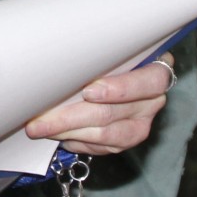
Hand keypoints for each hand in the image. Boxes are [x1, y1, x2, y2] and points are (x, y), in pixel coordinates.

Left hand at [20, 53, 174, 155]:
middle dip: (70, 117)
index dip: (119, 89)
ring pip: (103, 134)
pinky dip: (75, 141)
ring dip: (67, 132)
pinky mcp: (126, 141)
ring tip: (42, 128)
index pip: (148, 83)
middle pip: (111, 113)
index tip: (88, 92)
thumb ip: (99, 54)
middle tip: (42, 120)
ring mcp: (139, 124)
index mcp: (155, 72)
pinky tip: (58, 136)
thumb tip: (60, 57)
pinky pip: (99, 147)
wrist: (119, 77)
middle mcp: (151, 101)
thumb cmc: (110, 57)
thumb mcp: (113, 50)